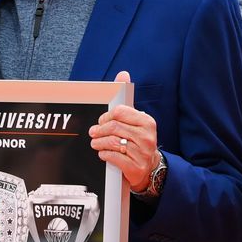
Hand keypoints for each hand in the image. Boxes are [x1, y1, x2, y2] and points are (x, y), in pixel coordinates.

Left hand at [88, 71, 158, 190]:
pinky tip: (103, 153)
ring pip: (113, 143)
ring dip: (99, 143)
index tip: (101, 120)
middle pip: (114, 128)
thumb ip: (126, 99)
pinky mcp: (136, 168)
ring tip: (95, 143)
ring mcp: (143, 153)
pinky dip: (105, 154)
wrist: (149, 167)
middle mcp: (147, 136)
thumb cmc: (137, 140)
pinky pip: (115, 158)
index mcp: (147, 121)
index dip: (106, 116)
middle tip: (93, 132)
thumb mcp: (134, 120)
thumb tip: (123, 73)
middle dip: (99, 130)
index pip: (120, 112)